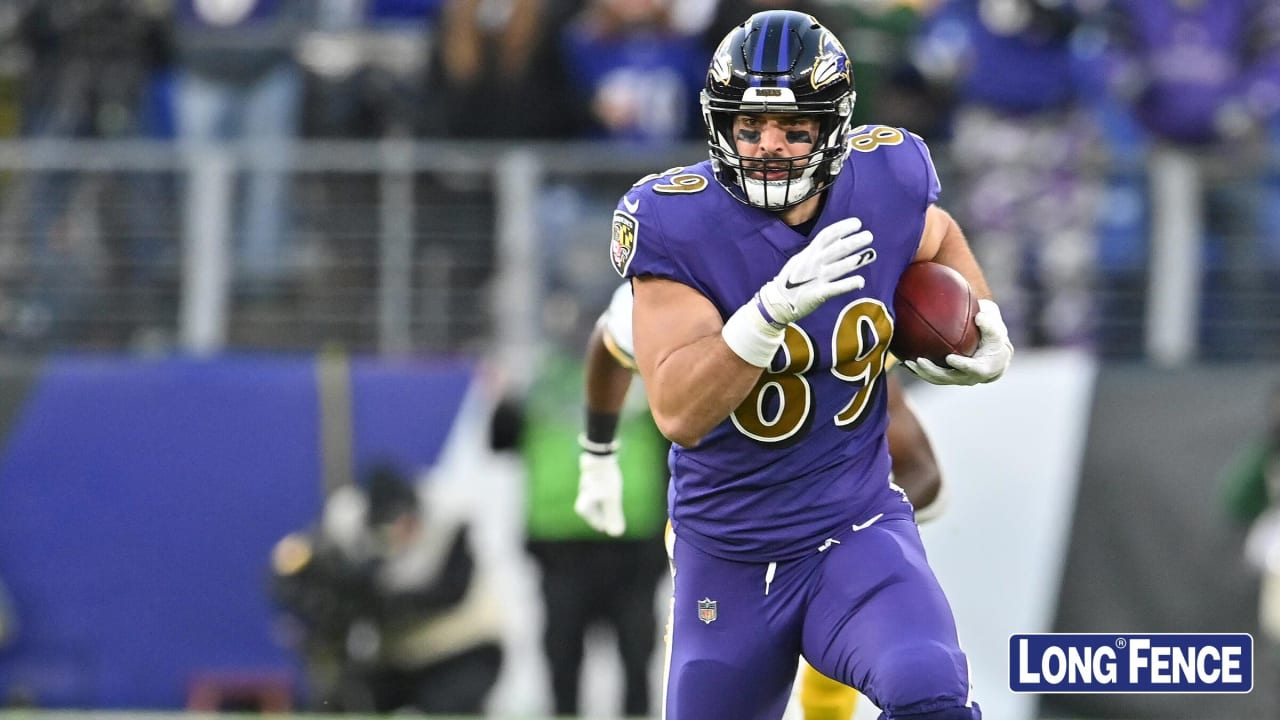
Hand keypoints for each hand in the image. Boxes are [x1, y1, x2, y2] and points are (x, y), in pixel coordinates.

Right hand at [576, 451, 625, 536]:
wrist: (600, 453)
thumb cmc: (605, 479)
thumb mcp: (612, 499)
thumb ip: (613, 516)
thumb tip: (616, 534)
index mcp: (586, 498)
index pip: (586, 513)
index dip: (595, 521)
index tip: (602, 527)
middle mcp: (584, 488)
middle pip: (587, 504)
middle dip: (596, 512)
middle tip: (606, 519)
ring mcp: (588, 477)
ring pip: (591, 493)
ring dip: (599, 501)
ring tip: (609, 503)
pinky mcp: (593, 469)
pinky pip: (596, 482)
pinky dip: (602, 488)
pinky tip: (609, 486)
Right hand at [757, 217, 875, 325]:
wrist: (776, 302)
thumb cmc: (792, 279)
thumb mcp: (802, 259)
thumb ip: (819, 249)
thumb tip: (839, 236)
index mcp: (809, 253)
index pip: (827, 235)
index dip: (843, 227)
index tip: (857, 223)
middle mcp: (813, 263)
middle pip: (836, 249)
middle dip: (854, 242)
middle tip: (869, 236)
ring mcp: (816, 278)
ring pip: (838, 267)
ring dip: (855, 260)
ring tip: (871, 254)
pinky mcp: (817, 294)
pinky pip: (835, 288)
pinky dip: (848, 284)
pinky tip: (861, 281)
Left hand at [904, 299, 1012, 385]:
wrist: (993, 356)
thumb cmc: (994, 339)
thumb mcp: (995, 330)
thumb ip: (989, 323)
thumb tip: (979, 316)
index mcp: (984, 368)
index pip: (972, 369)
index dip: (961, 365)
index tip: (950, 358)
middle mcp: (969, 378)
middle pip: (949, 377)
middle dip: (933, 371)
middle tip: (919, 360)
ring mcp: (957, 379)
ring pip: (937, 379)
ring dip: (922, 373)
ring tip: (907, 362)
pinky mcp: (948, 377)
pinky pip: (932, 376)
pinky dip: (918, 371)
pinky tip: (903, 362)